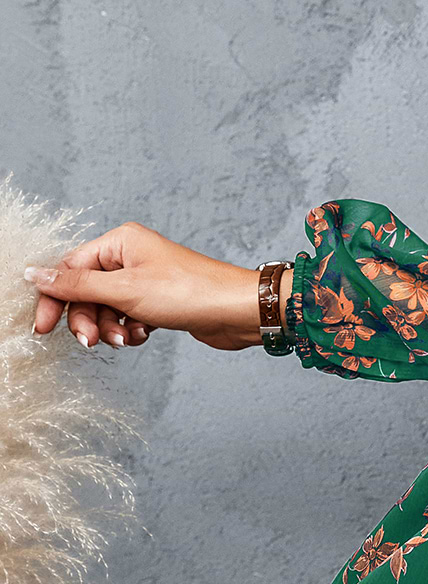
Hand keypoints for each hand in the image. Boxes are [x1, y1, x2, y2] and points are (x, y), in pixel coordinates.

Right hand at [24, 222, 288, 352]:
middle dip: (87, 319)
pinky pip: (126, 317)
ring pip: (106, 308)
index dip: (54, 298)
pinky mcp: (156, 301)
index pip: (69, 269)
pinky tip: (142, 336)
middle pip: (85, 291)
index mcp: (119, 242)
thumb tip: (35, 274)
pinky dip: (129, 330)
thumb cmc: (189, 292)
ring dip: (109, 328)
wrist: (237, 312)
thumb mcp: (124, 290)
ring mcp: (144, 279)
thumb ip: (76, 285)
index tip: (44, 329)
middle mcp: (130, 257)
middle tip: (94, 341)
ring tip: (126, 338)